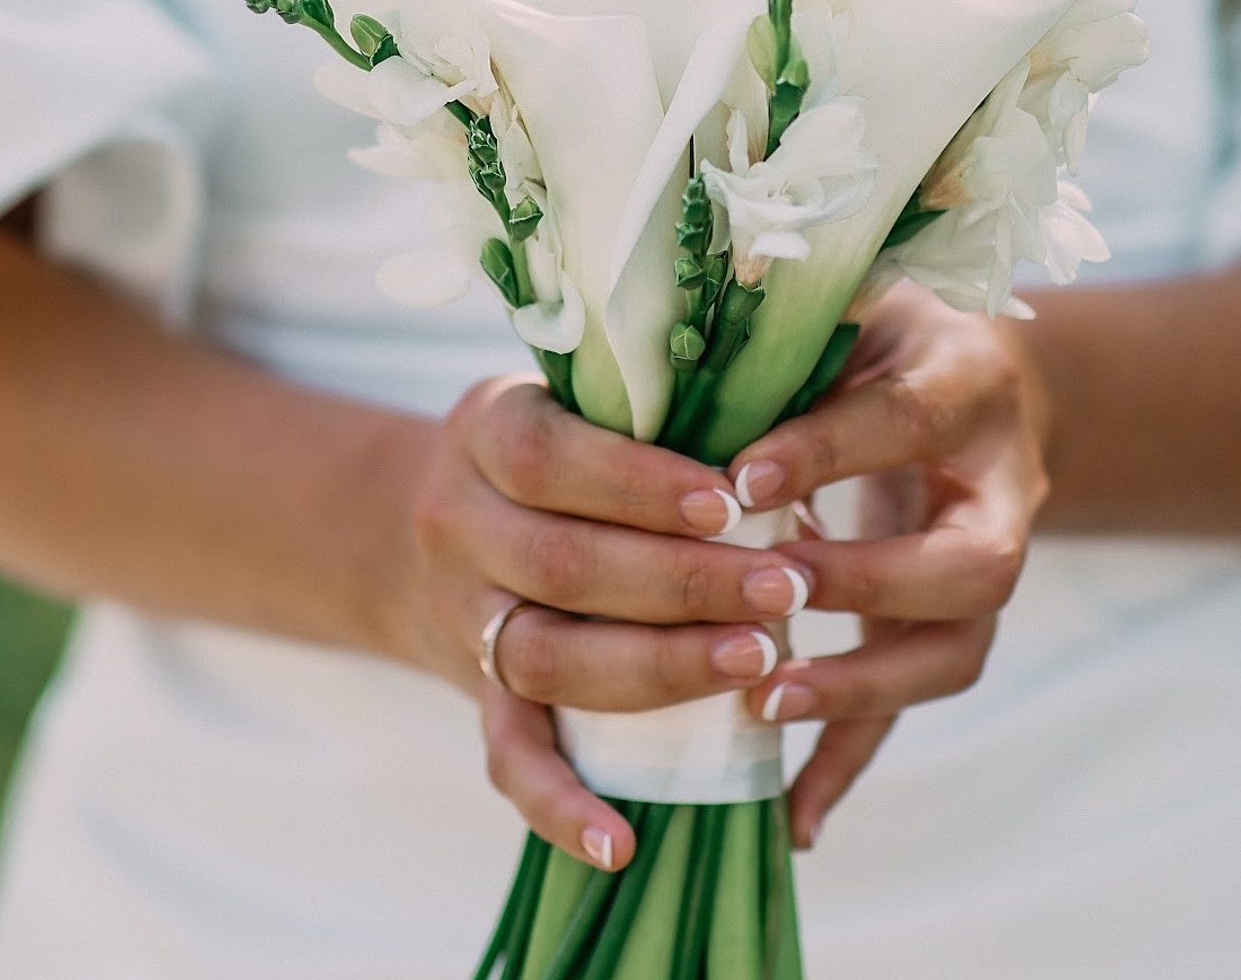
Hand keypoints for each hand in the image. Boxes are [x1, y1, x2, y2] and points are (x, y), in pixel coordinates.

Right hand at [395, 376, 817, 870]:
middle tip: (786, 588)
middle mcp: (458, 522)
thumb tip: (791, 426)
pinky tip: (623, 842)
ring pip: (543, 659)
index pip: (549, 457)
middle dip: (683, 582)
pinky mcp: (476, 692)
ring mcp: (462, 614)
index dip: (639, 485)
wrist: (449, 515)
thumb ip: (664, 410)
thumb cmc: (571, 440)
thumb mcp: (589, 399)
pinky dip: (560, 807)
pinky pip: (507, 756)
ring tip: (756, 662)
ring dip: (657, 668)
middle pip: (560, 564)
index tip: (732, 502)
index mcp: (486, 428)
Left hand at [726, 282, 1050, 847]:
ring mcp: (987, 564)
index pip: (906, 419)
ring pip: (955, 648)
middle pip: (967, 562)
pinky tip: (789, 816)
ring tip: (764, 703)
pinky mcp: (951, 624)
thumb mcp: (851, 293)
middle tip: (766, 590)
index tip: (738, 478)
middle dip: (867, 584)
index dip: (827, 451)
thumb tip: (700, 297)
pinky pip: (912, 706)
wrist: (978, 376)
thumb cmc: (881, 324)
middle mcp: (1001, 484)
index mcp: (968, 382)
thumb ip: (794, 309)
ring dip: (862, 687)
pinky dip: (851, 761)